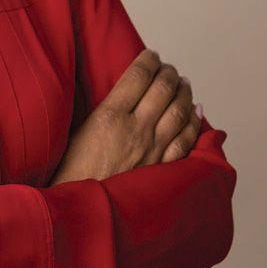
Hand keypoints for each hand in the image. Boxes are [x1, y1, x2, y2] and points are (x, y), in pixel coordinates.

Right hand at [52, 48, 202, 183]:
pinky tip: (196, 112)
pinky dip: (194, 122)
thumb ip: (102, 111)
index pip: (138, 75)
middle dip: (169, 73)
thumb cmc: (70, 172)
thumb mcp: (77, 131)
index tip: (151, 55)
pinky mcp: (161, 169)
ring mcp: (152, 150)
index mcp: (109, 116)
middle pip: (162, 89)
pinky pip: (185, 140)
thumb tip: (119, 93)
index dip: (148, 60)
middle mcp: (135, 129)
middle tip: (168, 67)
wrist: (80, 212)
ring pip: (179, 111)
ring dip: (184, 93)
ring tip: (183, 83)